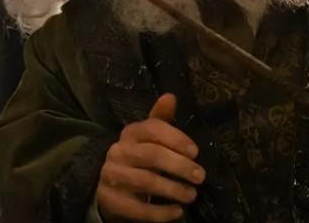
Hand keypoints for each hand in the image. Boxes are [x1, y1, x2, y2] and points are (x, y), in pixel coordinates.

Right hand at [97, 93, 205, 221]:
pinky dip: (159, 213)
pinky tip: (177, 212)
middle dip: (179, 166)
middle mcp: (119, 151)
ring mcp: (112, 176)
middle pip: (152, 155)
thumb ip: (161, 118)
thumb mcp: (149, 136)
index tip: (196, 152)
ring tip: (192, 195)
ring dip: (172, 189)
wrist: (108, 184)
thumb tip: (171, 96)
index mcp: (131, 133)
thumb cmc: (138, 156)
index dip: (176, 138)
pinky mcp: (111, 200)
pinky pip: (137, 208)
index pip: (153, 129)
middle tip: (200, 176)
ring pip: (145, 182)